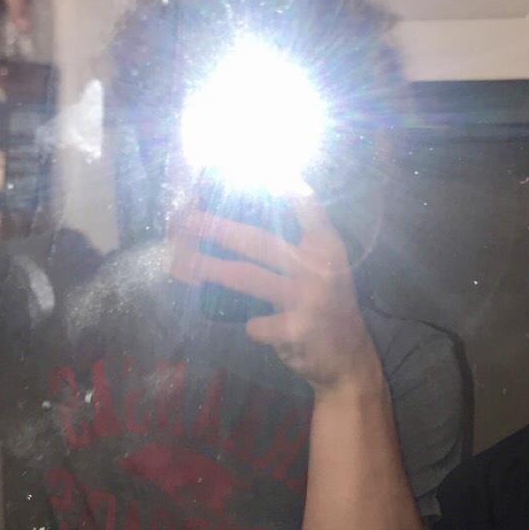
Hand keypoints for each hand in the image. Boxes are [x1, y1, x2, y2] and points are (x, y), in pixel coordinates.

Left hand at [169, 191, 375, 391]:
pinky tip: (259, 328)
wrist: (349, 360)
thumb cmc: (327, 305)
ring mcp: (308, 299)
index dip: (284, 185)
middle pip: (258, 239)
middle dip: (216, 227)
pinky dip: (251, 325)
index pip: (307, 205)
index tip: (258, 170)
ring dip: (209, 269)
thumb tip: (236, 224)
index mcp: (327, 246)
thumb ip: (295, 247)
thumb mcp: (323, 269)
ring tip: (179, 264)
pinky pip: (254, 323)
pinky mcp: (295, 330)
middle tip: (186, 220)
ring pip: (246, 276)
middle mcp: (319, 267)